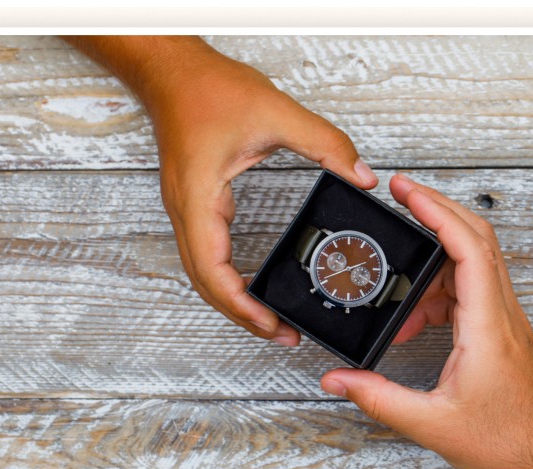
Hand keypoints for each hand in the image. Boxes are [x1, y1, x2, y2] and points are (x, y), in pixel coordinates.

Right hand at [63, 36, 376, 345]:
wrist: (171, 72)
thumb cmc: (205, 88)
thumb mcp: (275, 113)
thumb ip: (324, 144)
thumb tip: (360, 176)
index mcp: (200, 196)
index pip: (214, 270)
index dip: (241, 306)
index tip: (272, 324)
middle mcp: (187, 210)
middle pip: (206, 284)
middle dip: (241, 315)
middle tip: (281, 333)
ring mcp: (187, 208)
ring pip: (203, 273)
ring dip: (232, 300)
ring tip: (268, 319)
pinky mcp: (195, 202)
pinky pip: (206, 254)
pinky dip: (227, 277)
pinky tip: (250, 283)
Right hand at [320, 173, 532, 468]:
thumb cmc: (511, 443)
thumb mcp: (433, 423)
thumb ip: (379, 398)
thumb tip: (340, 379)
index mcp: (489, 326)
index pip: (467, 247)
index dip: (436, 211)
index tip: (407, 191)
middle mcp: (501, 315)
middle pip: (474, 239)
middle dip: (434, 211)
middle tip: (399, 197)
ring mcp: (504, 321)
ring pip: (471, 264)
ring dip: (430, 264)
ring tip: (395, 288)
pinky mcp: (500, 332)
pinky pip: (469, 292)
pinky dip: (438, 293)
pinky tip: (416, 318)